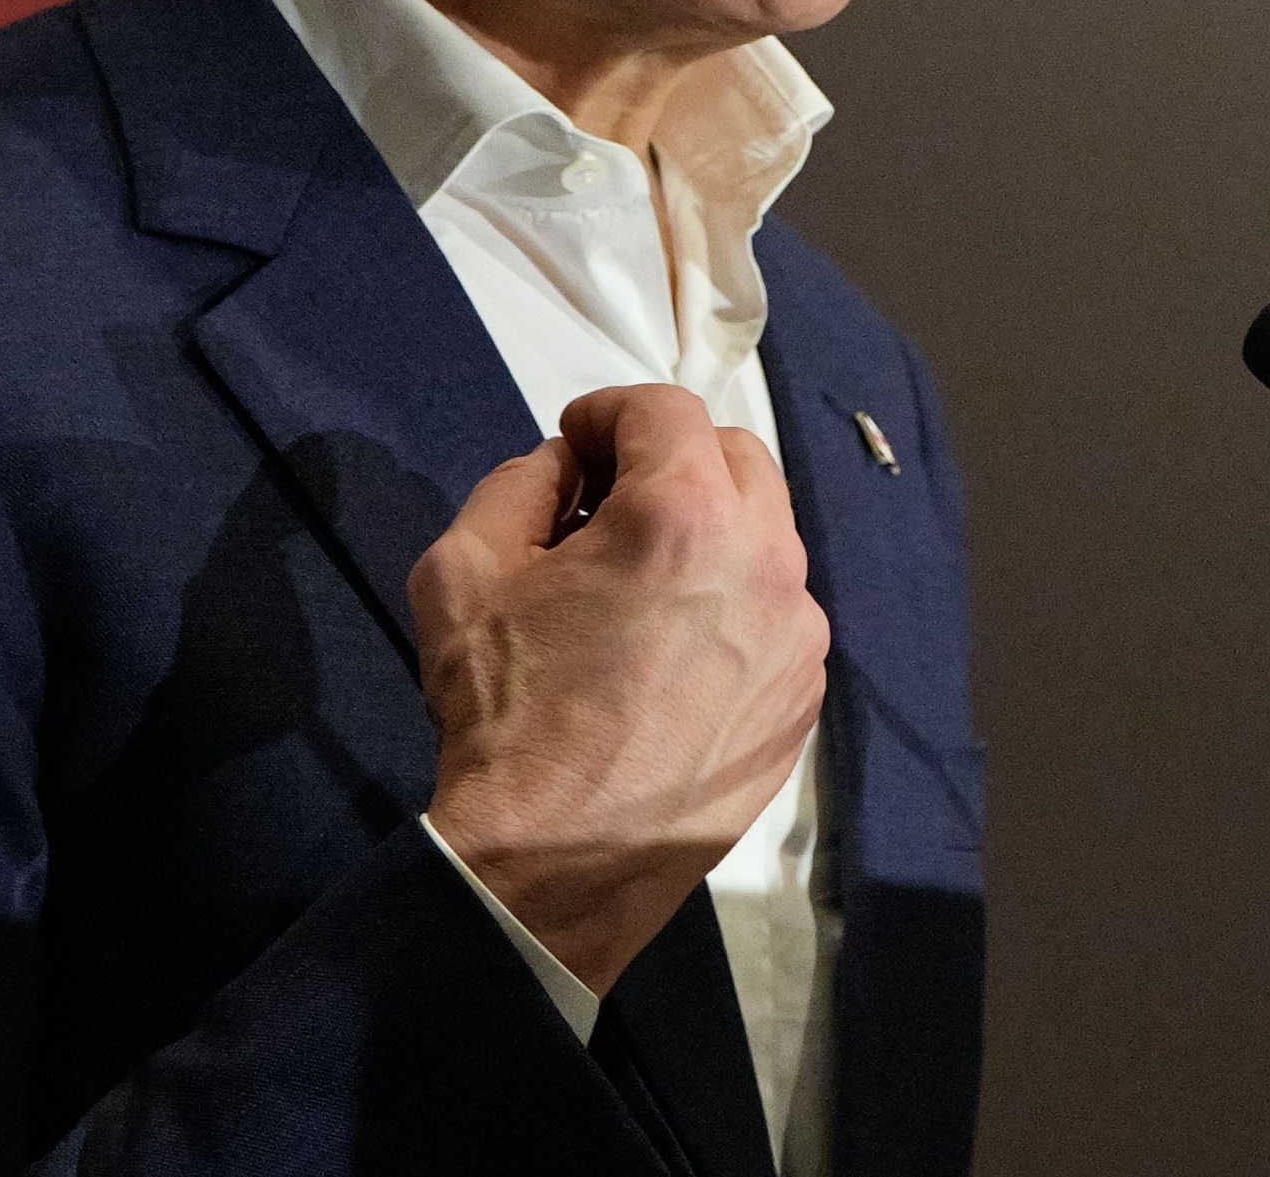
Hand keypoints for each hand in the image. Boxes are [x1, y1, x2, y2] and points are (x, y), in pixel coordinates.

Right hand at [413, 384, 827, 992]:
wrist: (557, 861)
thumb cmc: (504, 714)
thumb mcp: (464, 571)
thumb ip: (518, 484)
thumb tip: (565, 465)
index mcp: (684, 513)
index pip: (665, 407)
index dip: (609, 411)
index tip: (574, 444)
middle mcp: (766, 560)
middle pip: (734, 457)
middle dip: (669, 460)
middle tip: (604, 505)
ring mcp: (799, 634)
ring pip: (765, 537)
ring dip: (707, 532)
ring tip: (638, 587)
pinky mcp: (805, 695)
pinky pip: (777, 613)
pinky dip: (732, 605)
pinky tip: (671, 655)